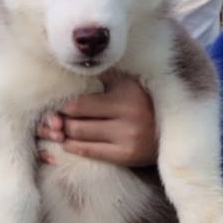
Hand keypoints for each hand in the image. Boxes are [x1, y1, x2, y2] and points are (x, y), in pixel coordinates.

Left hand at [36, 71, 156, 166]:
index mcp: (127, 87)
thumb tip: (69, 68)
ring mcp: (127, 134)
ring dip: (61, 132)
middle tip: (50, 116)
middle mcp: (129, 110)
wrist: (172, 135)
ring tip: (53, 129)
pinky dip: (71, 145)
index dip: (63, 98)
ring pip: (77, 132)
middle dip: (58, 115)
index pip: (83, 90)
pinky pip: (87, 150)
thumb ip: (103, 76)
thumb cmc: (142, 105)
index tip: (52, 100)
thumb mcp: (128, 84)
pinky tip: (66, 142)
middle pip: (75, 111)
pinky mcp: (126, 155)